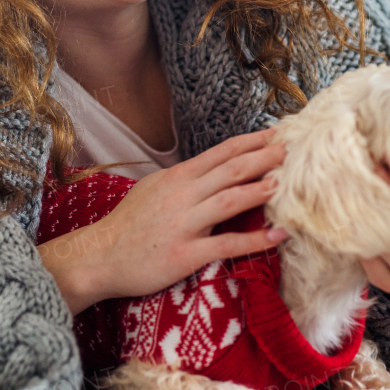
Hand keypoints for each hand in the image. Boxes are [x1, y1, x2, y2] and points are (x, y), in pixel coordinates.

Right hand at [39, 129, 288, 313]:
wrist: (99, 256)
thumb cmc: (127, 225)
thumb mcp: (152, 189)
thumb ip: (182, 180)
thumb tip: (210, 170)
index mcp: (176, 177)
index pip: (220, 153)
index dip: (250, 142)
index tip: (276, 134)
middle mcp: (182, 195)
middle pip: (230, 170)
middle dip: (263, 158)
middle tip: (291, 151)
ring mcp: (183, 224)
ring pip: (229, 200)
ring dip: (259, 190)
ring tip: (285, 184)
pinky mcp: (184, 254)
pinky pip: (225, 245)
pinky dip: (254, 240)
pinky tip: (277, 236)